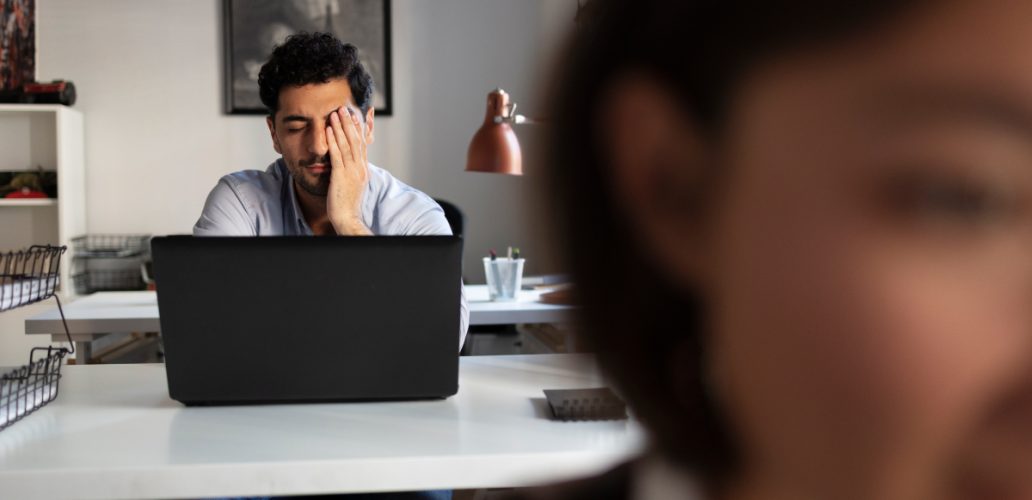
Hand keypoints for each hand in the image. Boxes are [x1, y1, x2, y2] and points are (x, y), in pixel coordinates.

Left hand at [326, 106, 371, 234]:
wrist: (347, 218)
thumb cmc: (346, 203)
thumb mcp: (351, 183)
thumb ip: (349, 170)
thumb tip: (346, 162)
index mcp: (363, 169)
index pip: (362, 144)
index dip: (358, 129)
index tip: (354, 115)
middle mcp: (359, 168)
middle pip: (355, 140)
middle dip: (349, 123)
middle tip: (344, 108)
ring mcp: (351, 172)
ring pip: (347, 145)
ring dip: (340, 127)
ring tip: (335, 113)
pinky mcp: (341, 176)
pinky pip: (336, 155)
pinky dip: (333, 141)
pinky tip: (328, 130)